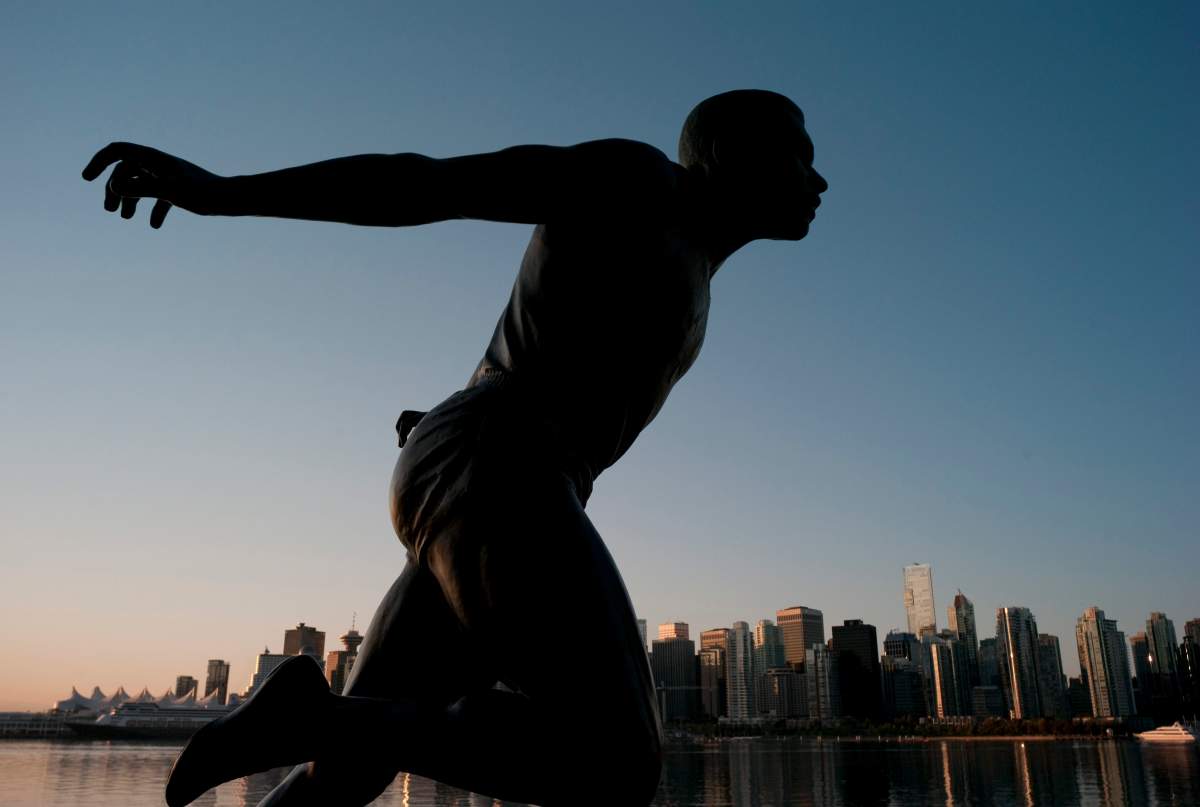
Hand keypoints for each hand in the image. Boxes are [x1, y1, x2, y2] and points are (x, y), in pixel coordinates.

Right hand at [82, 142, 222, 228]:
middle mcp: (160, 164)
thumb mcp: (169, 191)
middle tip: (110, 211)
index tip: (87, 179)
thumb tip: (115, 187)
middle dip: (114, 190)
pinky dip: (153, 210)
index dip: (99, 161)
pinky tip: (155, 226)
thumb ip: (142, 188)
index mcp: (154, 158)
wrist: (232, 199)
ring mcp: (169, 176)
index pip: (118, 151)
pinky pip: (159, 197)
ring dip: (130, 200)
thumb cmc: (203, 193)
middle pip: (126, 171)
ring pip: (140, 184)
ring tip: (125, 219)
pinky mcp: (179, 189)